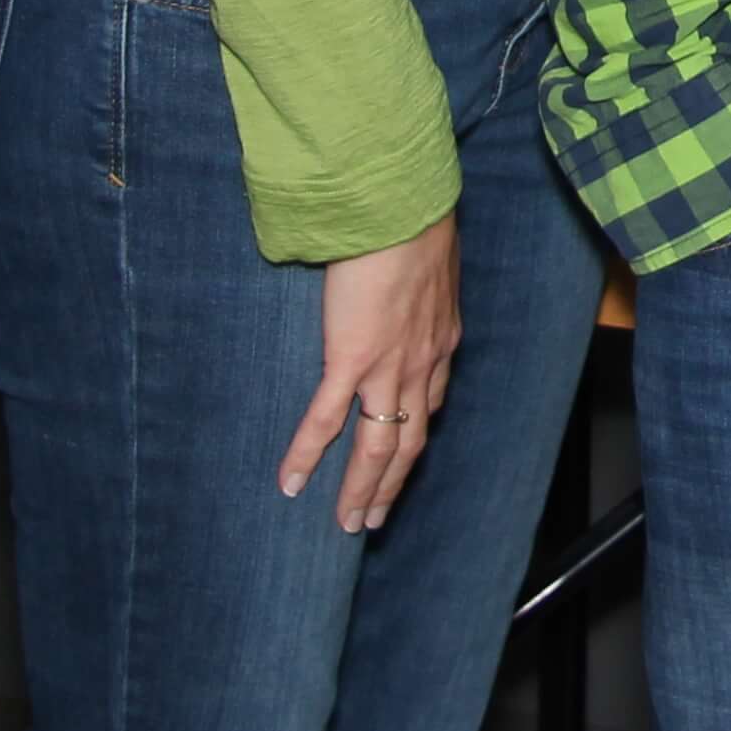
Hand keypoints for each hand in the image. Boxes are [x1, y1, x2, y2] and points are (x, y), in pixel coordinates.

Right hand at [285, 209, 461, 530]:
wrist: (402, 207)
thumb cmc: (413, 220)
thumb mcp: (430, 259)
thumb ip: (418, 281)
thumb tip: (403, 276)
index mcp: (440, 340)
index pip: (429, 401)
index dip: (415, 432)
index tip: (403, 457)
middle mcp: (422, 363)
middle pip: (409, 441)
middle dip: (392, 483)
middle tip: (373, 518)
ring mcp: (388, 366)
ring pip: (377, 446)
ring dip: (361, 489)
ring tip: (346, 523)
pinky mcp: (352, 358)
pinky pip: (327, 421)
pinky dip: (307, 456)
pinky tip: (290, 483)